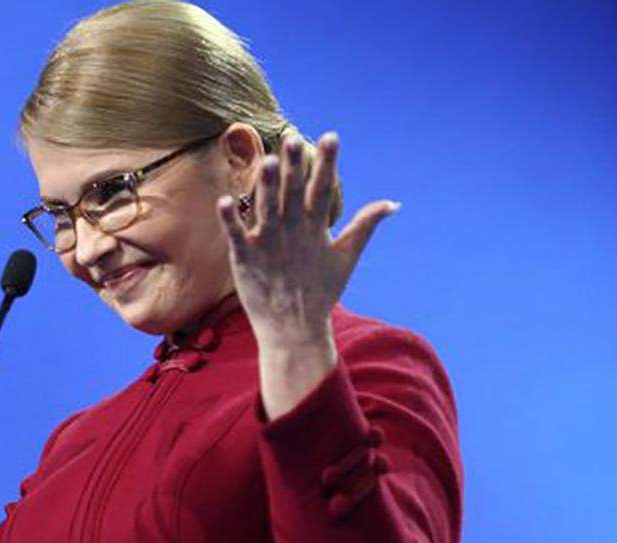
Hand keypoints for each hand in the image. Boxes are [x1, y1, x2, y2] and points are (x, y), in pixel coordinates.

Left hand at [216, 131, 399, 347]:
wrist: (294, 331)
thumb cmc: (320, 292)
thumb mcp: (347, 257)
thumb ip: (366, 225)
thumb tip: (392, 203)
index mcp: (316, 230)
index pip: (323, 190)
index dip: (326, 163)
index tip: (331, 136)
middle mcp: (293, 233)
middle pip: (293, 194)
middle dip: (295, 167)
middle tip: (293, 138)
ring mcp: (268, 246)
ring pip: (267, 210)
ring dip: (267, 187)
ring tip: (268, 161)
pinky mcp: (245, 260)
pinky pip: (237, 236)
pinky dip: (231, 220)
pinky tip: (225, 201)